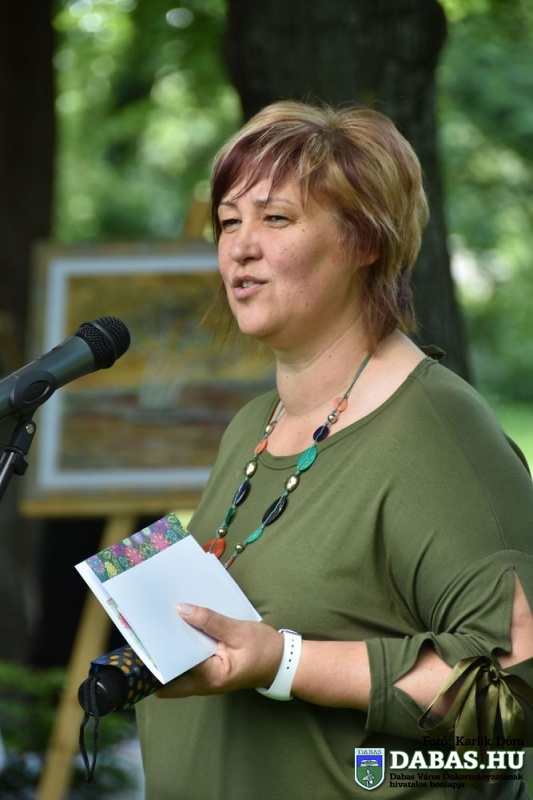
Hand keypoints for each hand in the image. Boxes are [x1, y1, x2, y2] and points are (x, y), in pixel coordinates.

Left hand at [155, 604, 283, 698]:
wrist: (281, 662)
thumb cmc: (263, 649)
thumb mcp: (239, 631)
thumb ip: (210, 621)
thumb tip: (181, 609)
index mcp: (211, 676)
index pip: (176, 665)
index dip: (159, 652)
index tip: (147, 634)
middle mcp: (203, 685)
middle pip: (168, 679)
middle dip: (155, 660)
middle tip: (146, 633)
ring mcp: (204, 683)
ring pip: (175, 675)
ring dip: (167, 656)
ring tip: (158, 628)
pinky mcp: (207, 675)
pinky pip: (186, 666)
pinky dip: (180, 653)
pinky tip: (178, 632)